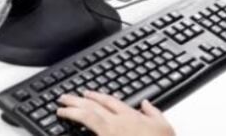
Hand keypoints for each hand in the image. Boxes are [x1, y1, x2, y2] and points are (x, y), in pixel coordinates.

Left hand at [57, 91, 174, 135]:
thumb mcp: (164, 126)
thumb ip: (154, 112)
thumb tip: (146, 103)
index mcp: (131, 116)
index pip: (110, 101)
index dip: (96, 96)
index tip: (86, 94)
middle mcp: (118, 122)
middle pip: (94, 106)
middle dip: (78, 100)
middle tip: (64, 98)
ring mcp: (110, 132)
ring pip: (87, 115)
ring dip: (73, 110)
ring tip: (61, 108)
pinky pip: (88, 129)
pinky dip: (77, 125)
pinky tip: (68, 123)